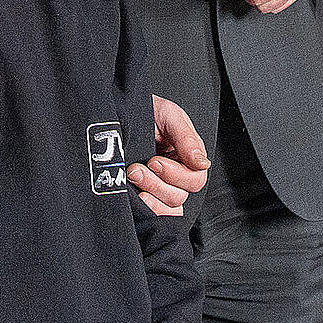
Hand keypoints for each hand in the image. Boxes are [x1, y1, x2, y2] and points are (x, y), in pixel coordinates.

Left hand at [128, 96, 210, 217]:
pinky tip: (137, 198)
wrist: (121, 110)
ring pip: (168, 207)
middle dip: (156, 184)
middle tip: (136, 169)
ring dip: (150, 194)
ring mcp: (163, 185)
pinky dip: (149, 209)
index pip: (195, 179)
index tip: (154, 161)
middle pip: (180, 195)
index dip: (175, 174)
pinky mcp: (146, 194)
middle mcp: (179, 173)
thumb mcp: (169, 115)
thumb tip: (202, 163)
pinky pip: (157, 214)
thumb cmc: (146, 109)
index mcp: (189, 155)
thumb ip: (187, 138)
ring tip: (132, 176)